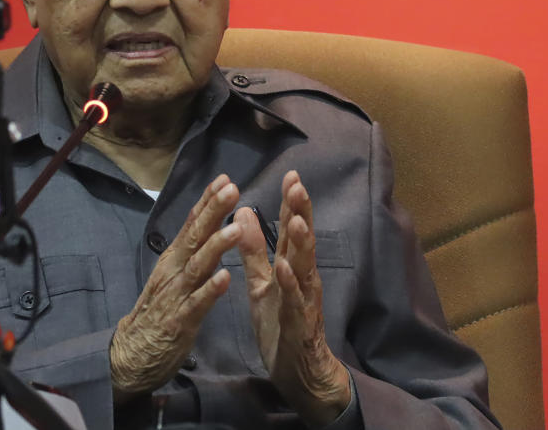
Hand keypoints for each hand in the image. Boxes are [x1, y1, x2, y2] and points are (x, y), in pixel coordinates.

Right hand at [110, 174, 241, 401]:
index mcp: (174, 259)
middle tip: (232, 188)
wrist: (131, 354)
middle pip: (195, 236)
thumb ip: (190, 252)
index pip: (191, 224)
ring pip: (197, 266)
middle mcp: (174, 271)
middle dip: (214, 212)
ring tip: (235, 228)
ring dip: (216, 246)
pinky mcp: (180, 321)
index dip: (207, 201)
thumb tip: (206, 224)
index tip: (224, 179)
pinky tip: (225, 278)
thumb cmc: (157, 312)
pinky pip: (197, 304)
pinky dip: (210, 290)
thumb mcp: (172, 275)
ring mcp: (176, 295)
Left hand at [235, 171, 351, 426]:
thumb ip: (253, 249)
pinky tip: (284, 267)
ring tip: (297, 220)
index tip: (291, 175)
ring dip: (301, 244)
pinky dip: (289, 283)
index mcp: (290, 266)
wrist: (297, 371)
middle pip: (301, 240)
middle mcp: (302, 277)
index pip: (290, 228)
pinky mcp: (299, 322)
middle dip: (301, 213)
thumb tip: (243, 211)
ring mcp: (303, 299)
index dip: (291, 203)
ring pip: (304, 267)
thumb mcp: (262, 281)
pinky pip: (294, 301)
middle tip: (298, 185)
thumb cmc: (280, 323)